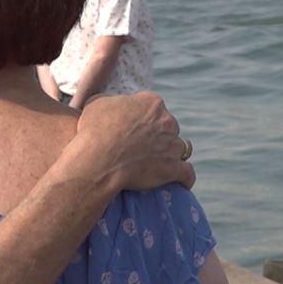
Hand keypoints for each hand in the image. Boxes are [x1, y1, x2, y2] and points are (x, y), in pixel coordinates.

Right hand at [76, 92, 195, 191]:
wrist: (100, 159)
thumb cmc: (94, 131)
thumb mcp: (96, 103)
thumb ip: (111, 101)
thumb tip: (113, 104)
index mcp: (151, 102)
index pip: (153, 106)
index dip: (143, 117)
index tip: (134, 127)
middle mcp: (167, 120)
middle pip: (168, 126)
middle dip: (159, 135)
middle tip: (142, 147)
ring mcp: (173, 144)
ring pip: (180, 148)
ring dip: (171, 154)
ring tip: (160, 165)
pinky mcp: (174, 168)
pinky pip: (187, 173)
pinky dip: (185, 178)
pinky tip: (180, 182)